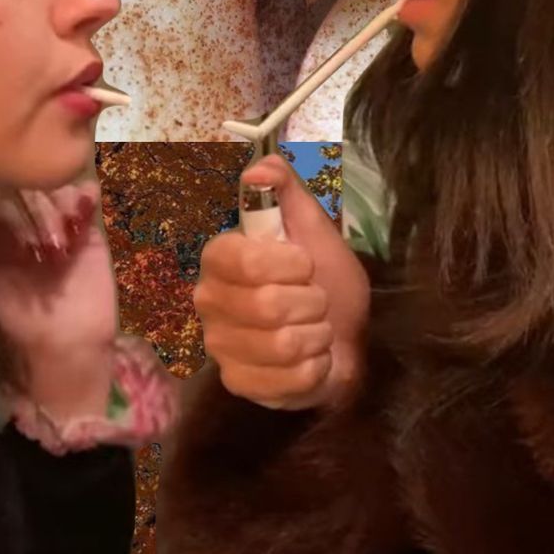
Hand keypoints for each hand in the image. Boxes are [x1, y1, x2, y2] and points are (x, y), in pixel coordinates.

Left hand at [0, 180, 118, 416]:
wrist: (70, 345)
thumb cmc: (25, 321)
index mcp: (3, 243)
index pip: (1, 204)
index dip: (7, 197)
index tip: (11, 196)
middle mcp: (30, 232)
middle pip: (31, 194)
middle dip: (38, 200)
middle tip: (46, 217)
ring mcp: (61, 231)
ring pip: (58, 194)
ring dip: (61, 196)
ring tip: (68, 215)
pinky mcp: (89, 235)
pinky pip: (87, 206)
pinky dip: (86, 196)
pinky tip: (87, 198)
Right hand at [195, 153, 369, 410]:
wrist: (345, 336)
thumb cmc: (324, 278)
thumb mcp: (313, 227)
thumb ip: (286, 189)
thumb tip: (256, 168)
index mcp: (219, 258)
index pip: (244, 259)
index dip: (287, 263)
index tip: (305, 264)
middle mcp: (208, 301)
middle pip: (267, 305)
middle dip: (311, 302)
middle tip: (316, 299)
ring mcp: (220, 347)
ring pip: (281, 345)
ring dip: (316, 335)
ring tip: (315, 328)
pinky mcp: (238, 385)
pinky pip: (288, 380)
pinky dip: (315, 368)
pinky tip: (311, 358)